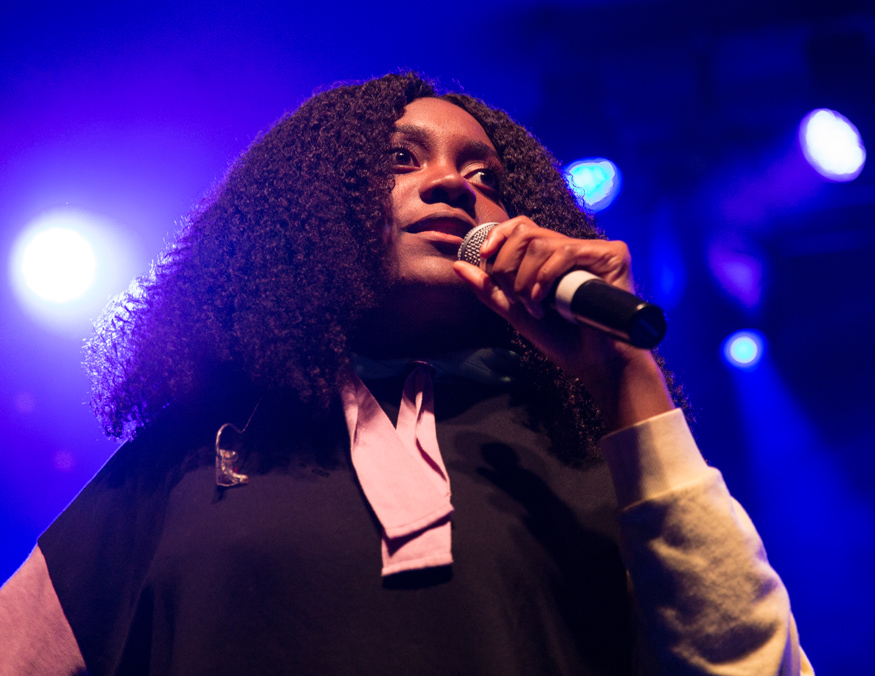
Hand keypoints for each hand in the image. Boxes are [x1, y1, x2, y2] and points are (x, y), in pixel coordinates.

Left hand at [453, 217, 673, 429]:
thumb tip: (458, 266)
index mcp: (551, 257)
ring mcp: (594, 250)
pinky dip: (547, 274)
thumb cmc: (561, 340)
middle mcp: (573, 248)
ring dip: (527, 279)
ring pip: (542, 242)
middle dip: (509, 266)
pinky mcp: (613, 255)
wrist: (594, 363)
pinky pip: (568, 251)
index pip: (521, 227)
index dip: (499, 235)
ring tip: (536, 307)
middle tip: (518, 299)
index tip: (484, 256)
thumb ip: (490, 289)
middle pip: (526, 232)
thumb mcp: (517, 312)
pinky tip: (545, 298)